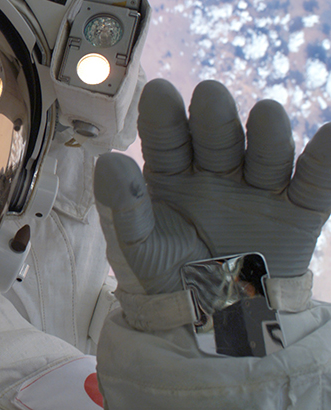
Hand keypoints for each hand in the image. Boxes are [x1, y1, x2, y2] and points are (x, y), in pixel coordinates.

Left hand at [95, 79, 330, 295]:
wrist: (210, 325)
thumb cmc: (163, 279)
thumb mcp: (135, 246)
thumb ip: (121, 206)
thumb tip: (108, 161)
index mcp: (172, 173)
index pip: (166, 139)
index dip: (163, 116)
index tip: (159, 92)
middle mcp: (216, 172)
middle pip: (216, 138)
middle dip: (214, 118)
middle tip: (210, 96)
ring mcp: (258, 189)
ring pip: (265, 154)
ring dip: (268, 134)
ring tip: (267, 113)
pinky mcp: (297, 213)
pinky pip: (315, 184)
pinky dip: (326, 160)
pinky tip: (330, 135)